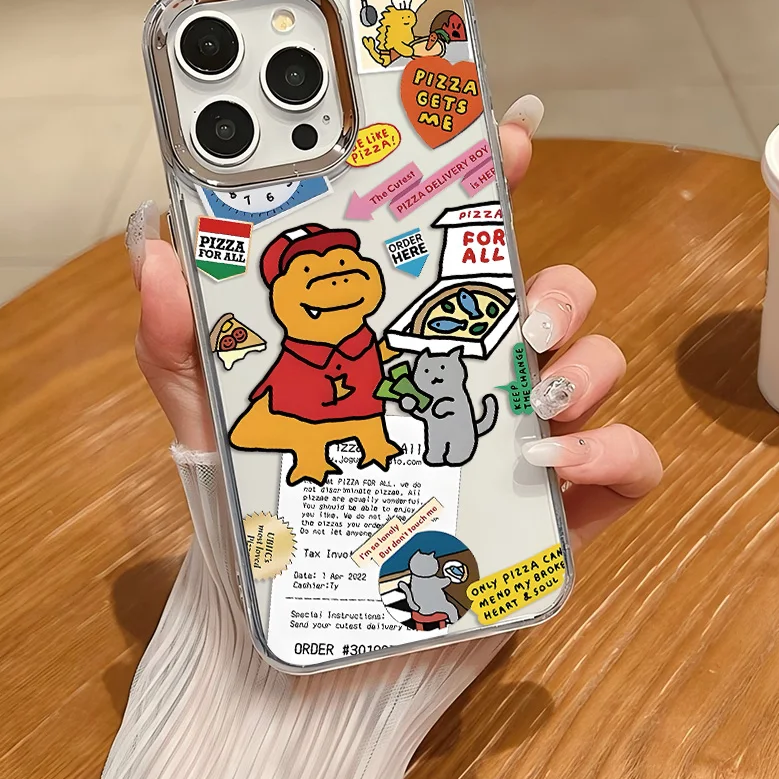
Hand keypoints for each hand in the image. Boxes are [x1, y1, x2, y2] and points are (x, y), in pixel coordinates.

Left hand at [127, 94, 661, 554]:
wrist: (296, 641)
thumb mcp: (210, 420)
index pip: (460, 245)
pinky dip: (612, 450)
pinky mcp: (554, 512)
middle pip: (548, 293)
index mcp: (403, 338)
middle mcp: (470, 376)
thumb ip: (179, 340)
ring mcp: (519, 439)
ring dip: (583, 362)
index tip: (511, 137)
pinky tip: (553, 465)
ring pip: (593, 363)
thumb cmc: (261, 519)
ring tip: (527, 392)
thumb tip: (152, 248)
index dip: (493, 181)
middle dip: (552, 283)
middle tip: (514, 311)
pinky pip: (626, 462)